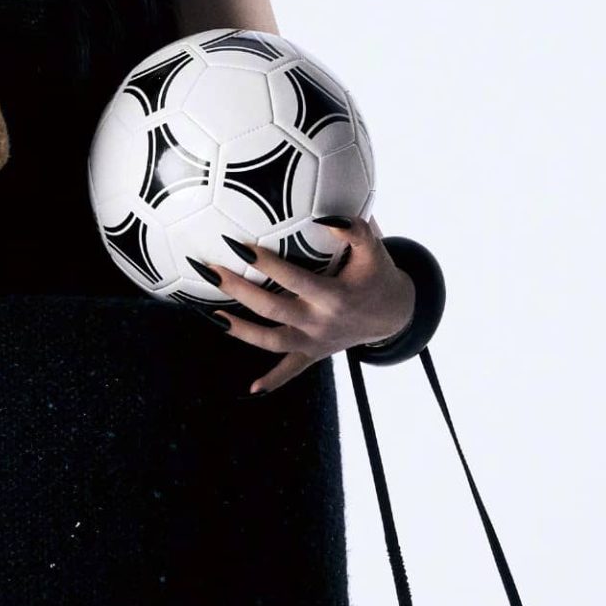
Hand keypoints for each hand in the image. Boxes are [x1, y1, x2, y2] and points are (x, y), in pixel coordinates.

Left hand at [201, 216, 415, 394]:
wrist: (394, 315)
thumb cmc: (377, 274)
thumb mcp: (374, 250)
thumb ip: (355, 230)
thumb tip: (326, 215)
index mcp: (335, 296)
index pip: (294, 280)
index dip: (267, 264)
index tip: (239, 246)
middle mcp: (321, 322)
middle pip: (272, 309)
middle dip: (239, 291)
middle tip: (211, 271)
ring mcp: (315, 342)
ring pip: (272, 341)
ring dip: (241, 331)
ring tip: (213, 316)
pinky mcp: (313, 354)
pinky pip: (291, 370)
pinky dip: (273, 381)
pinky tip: (252, 389)